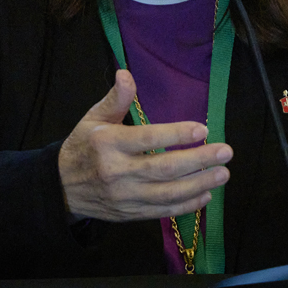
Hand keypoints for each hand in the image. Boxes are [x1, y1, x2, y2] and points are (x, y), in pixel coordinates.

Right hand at [58, 69, 232, 222]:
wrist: (61, 188)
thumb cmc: (83, 147)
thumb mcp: (93, 119)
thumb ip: (115, 99)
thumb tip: (126, 74)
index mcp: (108, 144)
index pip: (148, 139)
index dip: (176, 135)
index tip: (203, 129)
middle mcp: (117, 172)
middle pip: (164, 169)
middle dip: (198, 161)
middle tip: (225, 152)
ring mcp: (125, 196)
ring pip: (167, 193)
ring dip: (199, 184)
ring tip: (223, 174)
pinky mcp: (130, 214)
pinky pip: (163, 211)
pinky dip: (186, 205)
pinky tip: (206, 194)